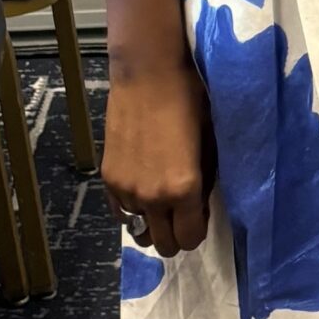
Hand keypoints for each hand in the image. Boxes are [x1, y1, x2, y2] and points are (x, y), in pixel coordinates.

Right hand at [102, 58, 214, 257]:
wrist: (148, 75)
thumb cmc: (189, 101)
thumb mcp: (210, 143)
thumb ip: (206, 180)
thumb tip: (200, 203)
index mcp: (184, 190)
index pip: (189, 239)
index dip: (197, 232)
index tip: (199, 216)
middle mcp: (153, 197)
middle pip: (163, 244)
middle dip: (175, 235)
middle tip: (181, 214)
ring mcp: (126, 189)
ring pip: (138, 229)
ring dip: (151, 221)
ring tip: (160, 199)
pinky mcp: (108, 177)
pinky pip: (120, 211)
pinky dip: (132, 208)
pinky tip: (141, 187)